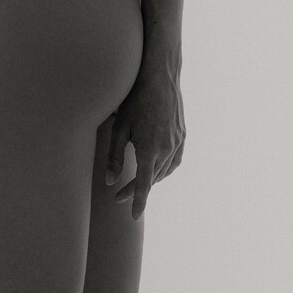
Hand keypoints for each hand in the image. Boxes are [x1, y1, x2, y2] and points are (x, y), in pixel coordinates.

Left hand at [105, 56, 184, 219]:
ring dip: (151, 180)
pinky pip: (174, 161)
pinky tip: (156, 170)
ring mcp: (177, 142)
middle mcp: (167, 148)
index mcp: (149, 148)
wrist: (160, 76)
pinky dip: (164, 170)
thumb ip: (114, 156)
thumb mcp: (118, 127)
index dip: (137, 201)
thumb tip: (110, 181)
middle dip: (136, 190)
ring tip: (135, 184)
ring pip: (164, 171)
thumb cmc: (134, 99)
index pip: (143, 184)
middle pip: (152, 179)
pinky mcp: (182, 135)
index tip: (134, 216)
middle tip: (118, 197)